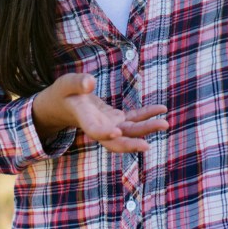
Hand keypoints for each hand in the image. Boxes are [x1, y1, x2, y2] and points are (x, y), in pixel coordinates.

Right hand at [33, 73, 168, 152]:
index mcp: (84, 119)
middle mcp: (99, 127)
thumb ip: (77, 83)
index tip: (115, 132)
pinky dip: (147, 115)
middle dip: (131, 143)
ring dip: (146, 129)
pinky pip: (134, 119)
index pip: (94, 130)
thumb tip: (91, 82)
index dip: (104, 133)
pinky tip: (162, 109)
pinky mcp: (116, 119)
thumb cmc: (63, 93)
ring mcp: (109, 124)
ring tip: (165, 123)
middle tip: (147, 145)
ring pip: (129, 131)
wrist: (63, 105)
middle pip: (116, 141)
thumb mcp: (65, 84)